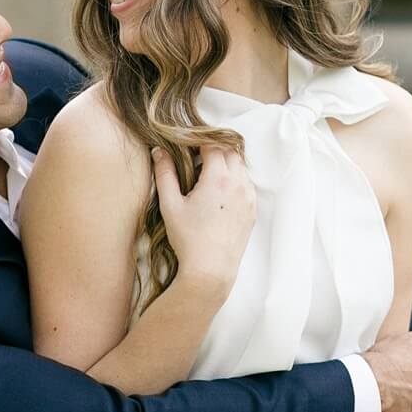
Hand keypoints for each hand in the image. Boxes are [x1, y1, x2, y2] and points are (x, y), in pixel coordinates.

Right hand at [152, 145, 254, 296]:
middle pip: (231, 152)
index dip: (198, 142)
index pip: (213, 145)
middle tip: (195, 159)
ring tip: (206, 176)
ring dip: (226, 164)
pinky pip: (246, 184)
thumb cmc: (188, 237)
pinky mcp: (252, 209)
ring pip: (241, 167)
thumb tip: (160, 152)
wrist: (211, 268)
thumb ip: (164, 174)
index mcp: (218, 178)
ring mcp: (248, 197)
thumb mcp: (170, 204)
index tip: (186, 147)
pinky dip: (234, 180)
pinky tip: (218, 193)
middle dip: (214, 150)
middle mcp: (238, 183)